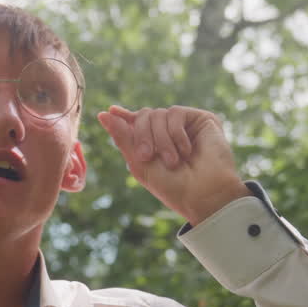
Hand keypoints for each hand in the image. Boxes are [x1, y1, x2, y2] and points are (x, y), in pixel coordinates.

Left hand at [97, 105, 251, 225]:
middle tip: (147, 157)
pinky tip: (186, 151)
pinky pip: (175, 113)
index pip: (136, 122)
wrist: (203, 195)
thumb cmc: (173, 186)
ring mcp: (185, 126)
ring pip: (158, 114)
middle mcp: (168, 133)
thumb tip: (103, 114)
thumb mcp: (140, 163)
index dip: (123, 116)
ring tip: (173, 161)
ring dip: (161, 140)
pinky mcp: (201, 119)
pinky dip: (175, 133)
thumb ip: (123, 137)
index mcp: (153, 144)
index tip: (110, 111)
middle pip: (144, 115)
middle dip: (142, 135)